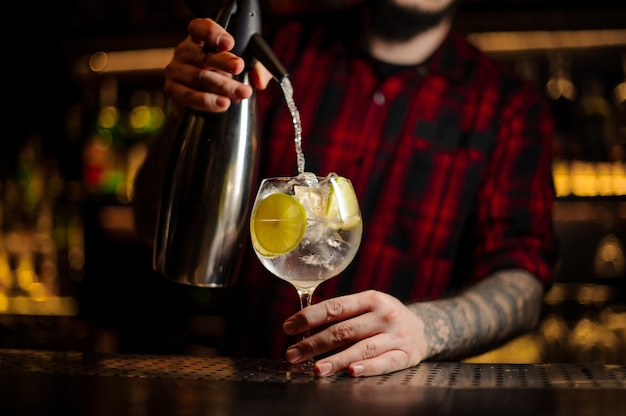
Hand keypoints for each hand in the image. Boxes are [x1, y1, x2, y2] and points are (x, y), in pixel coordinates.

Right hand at [164, 18, 272, 112]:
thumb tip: (260, 81)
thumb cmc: (222, 76)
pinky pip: (189, 96)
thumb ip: (256, 69)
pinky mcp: (172, 90)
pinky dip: (207, 101)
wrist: (203, 99)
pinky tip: (223, 103)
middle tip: (239, 68)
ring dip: (223, 87)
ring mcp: (176, 70)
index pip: (199, 28)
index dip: (212, 33)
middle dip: (224, 62)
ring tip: (242, 93)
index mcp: (199, 39)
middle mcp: (184, 51)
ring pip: (199, 78)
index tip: (229, 43)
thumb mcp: (242, 67)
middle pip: (203, 55)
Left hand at [283, 290, 427, 376]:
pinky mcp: (406, 355)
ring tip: (316, 368)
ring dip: (335, 359)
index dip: (309, 317)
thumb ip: (342, 313)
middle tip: (293, 354)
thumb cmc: (385, 318)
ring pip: (361, 348)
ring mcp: (395, 335)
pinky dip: (367, 368)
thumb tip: (304, 326)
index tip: (288, 327)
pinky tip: (351, 371)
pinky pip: (384, 363)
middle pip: (343, 330)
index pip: (334, 307)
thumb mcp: (368, 306)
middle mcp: (383, 315)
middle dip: (314, 343)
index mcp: (370, 299)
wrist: (424, 329)